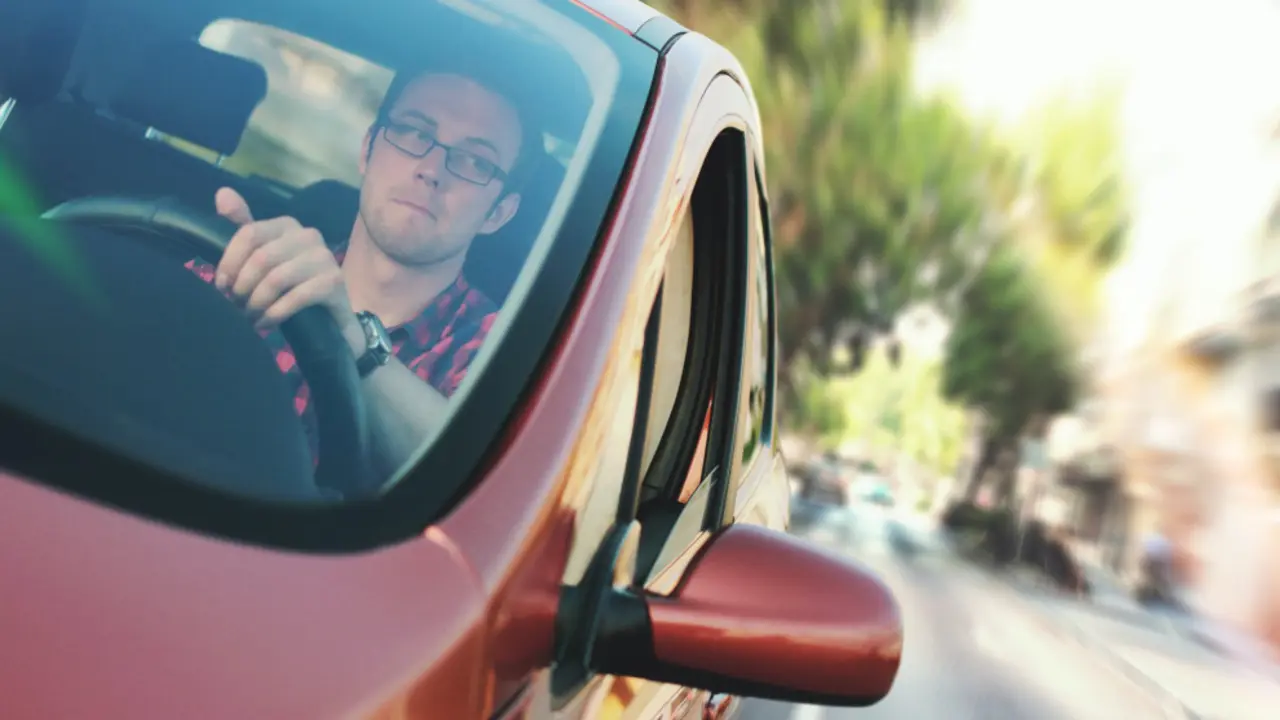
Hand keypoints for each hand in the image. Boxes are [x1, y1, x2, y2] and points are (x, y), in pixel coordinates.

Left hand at [213, 187, 355, 335]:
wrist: (329, 318)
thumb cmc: (291, 285)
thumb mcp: (263, 258)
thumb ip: (243, 228)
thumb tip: (221, 194)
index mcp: (287, 225)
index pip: (249, 233)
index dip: (230, 262)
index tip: (222, 286)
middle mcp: (308, 235)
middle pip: (261, 258)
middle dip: (243, 286)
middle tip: (236, 306)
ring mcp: (324, 258)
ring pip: (276, 279)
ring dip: (257, 303)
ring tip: (250, 317)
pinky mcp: (334, 283)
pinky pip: (295, 297)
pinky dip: (275, 314)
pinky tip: (266, 323)